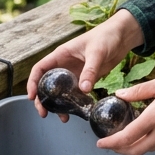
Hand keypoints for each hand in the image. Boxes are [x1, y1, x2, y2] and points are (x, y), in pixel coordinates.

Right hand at [26, 9, 144, 118]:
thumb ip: (90, 71)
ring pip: (61, 91)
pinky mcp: (86, 79)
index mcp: (61, 55)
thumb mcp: (97, 53)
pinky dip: (74, 103)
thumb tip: (83, 90)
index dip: (33, 82)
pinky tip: (77, 112)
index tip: (32, 96)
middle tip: (44, 113)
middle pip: (47, 83)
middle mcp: (65, 65)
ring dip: (59, 104)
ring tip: (62, 118)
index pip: (40, 69)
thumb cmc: (107, 36)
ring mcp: (75, 73)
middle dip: (43, 99)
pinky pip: (76, 93)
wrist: (122, 36)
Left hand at [96, 70, 154, 154]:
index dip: (111, 143)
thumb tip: (120, 94)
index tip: (101, 143)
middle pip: (136, 151)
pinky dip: (148, 143)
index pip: (128, 137)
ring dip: (133, 148)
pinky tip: (146, 132)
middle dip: (119, 150)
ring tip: (124, 138)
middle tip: (109, 144)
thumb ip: (139, 91)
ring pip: (148, 149)